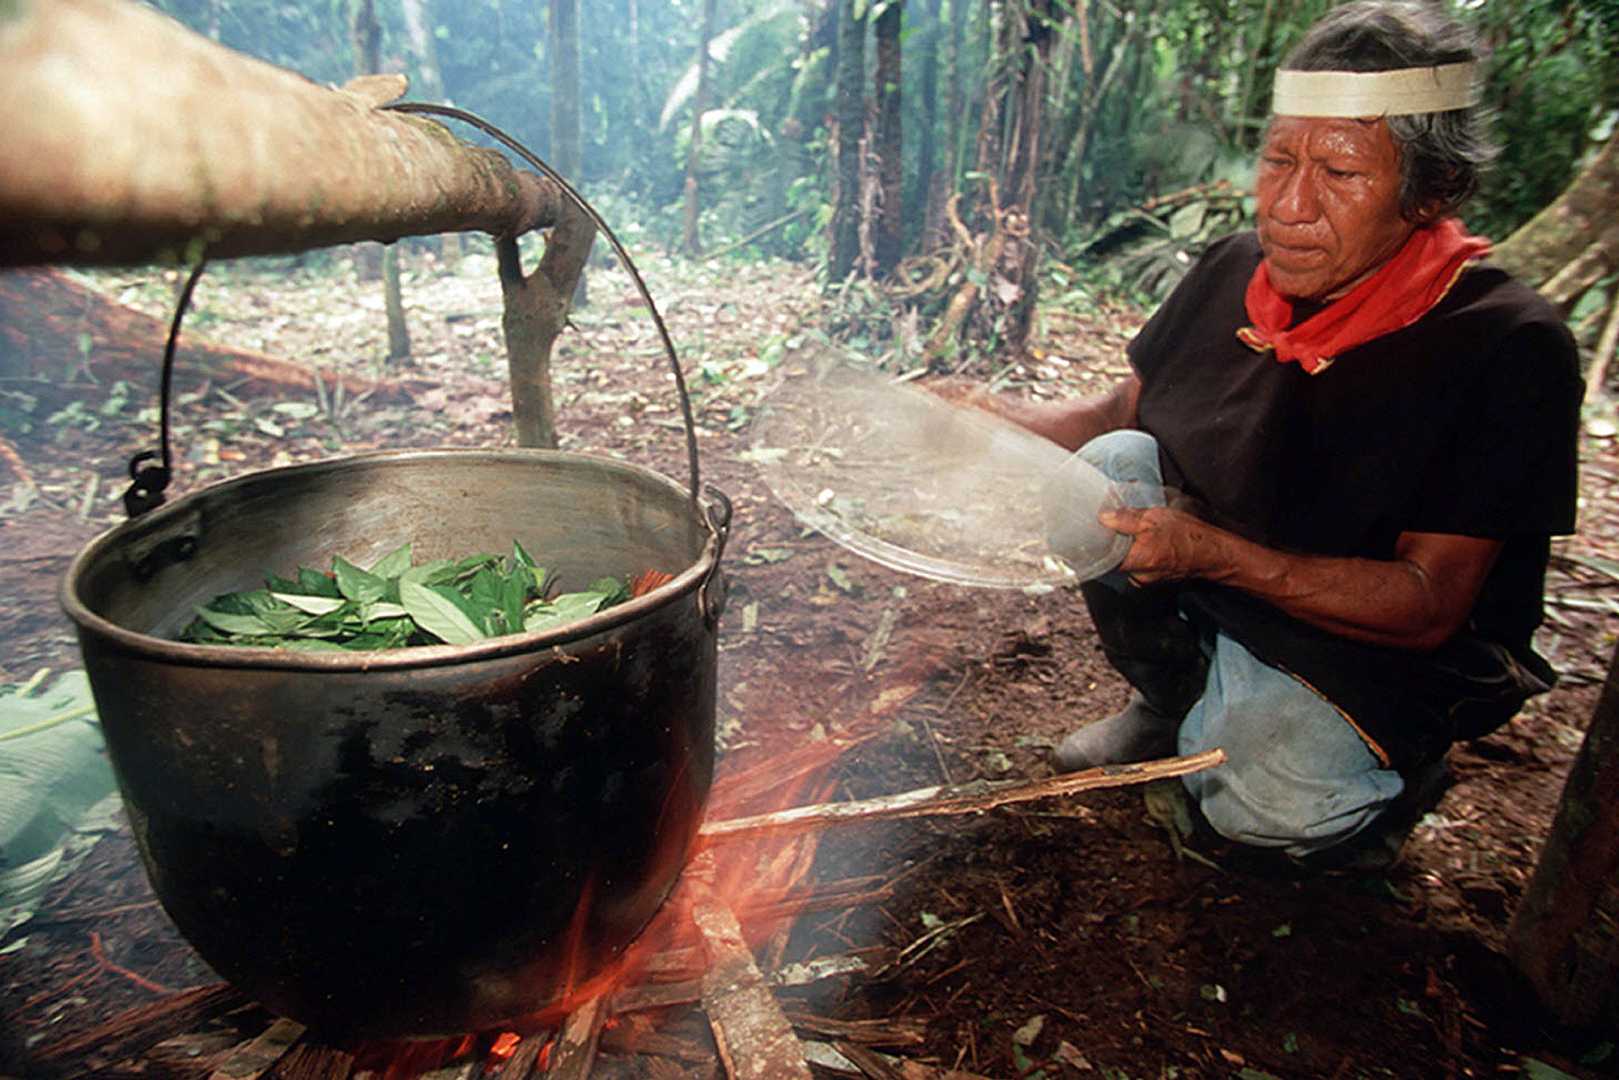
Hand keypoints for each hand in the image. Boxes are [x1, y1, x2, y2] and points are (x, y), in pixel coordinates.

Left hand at [1099, 505, 1229, 584]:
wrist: (1215, 553)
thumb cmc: (1189, 535)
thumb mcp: (1156, 518)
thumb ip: (1127, 519)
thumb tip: (1103, 517)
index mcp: (1138, 561)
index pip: (1103, 557)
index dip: (1095, 544)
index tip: (1090, 531)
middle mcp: (1139, 576)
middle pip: (1113, 561)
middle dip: (1111, 544)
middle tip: (1111, 526)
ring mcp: (1146, 581)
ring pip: (1125, 563)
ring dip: (1125, 549)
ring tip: (1131, 532)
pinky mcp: (1153, 580)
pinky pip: (1136, 566)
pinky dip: (1136, 554)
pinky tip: (1143, 542)